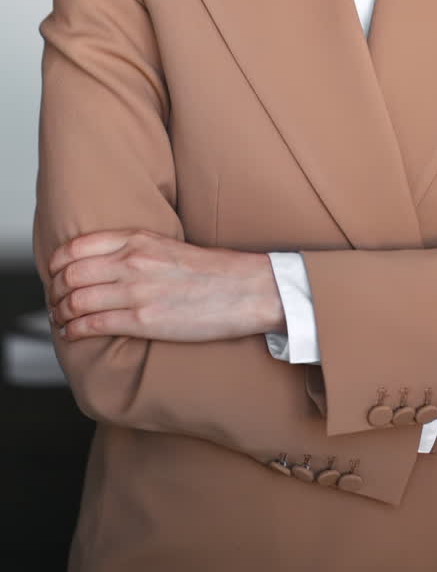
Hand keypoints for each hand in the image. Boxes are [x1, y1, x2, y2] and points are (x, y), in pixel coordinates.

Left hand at [47, 229, 286, 342]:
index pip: (77, 247)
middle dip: (55, 292)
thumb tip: (103, 265)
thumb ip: (134, 250)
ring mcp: (137, 290)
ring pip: (76, 300)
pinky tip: (73, 333)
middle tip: (56, 302)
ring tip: (61, 320)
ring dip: (61, 313)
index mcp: (138, 238)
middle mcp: (132, 260)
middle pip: (70, 274)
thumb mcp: (167, 246)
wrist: (245, 289)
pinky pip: (94, 324)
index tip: (54, 275)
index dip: (56, 264)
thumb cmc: (211, 271)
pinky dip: (75, 330)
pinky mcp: (144, 319)